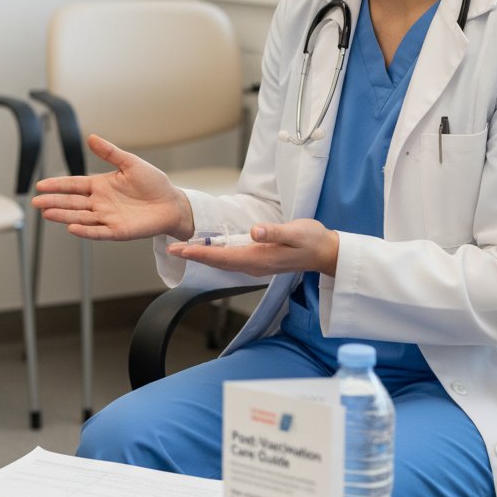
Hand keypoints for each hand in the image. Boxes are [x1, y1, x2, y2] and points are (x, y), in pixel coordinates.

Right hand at [32, 134, 191, 240]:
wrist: (172, 203)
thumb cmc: (153, 183)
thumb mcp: (130, 163)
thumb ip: (110, 152)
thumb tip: (91, 137)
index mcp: (101, 185)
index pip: (73, 185)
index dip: (57, 185)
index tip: (41, 185)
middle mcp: (100, 202)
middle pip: (72, 202)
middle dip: (54, 202)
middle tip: (37, 202)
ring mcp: (107, 218)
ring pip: (80, 217)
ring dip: (63, 216)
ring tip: (47, 213)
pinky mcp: (117, 231)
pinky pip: (98, 231)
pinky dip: (85, 230)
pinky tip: (72, 227)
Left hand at [167, 218, 338, 276]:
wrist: (326, 252)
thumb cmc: (312, 240)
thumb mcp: (296, 232)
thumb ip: (275, 232)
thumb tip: (254, 232)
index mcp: (259, 258)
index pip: (223, 257)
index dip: (200, 253)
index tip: (181, 249)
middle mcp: (253, 265)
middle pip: (218, 262)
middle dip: (194, 255)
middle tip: (170, 249)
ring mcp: (255, 264)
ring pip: (222, 262)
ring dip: (202, 256)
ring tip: (182, 249)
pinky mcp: (257, 259)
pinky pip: (230, 259)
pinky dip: (214, 254)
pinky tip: (206, 249)